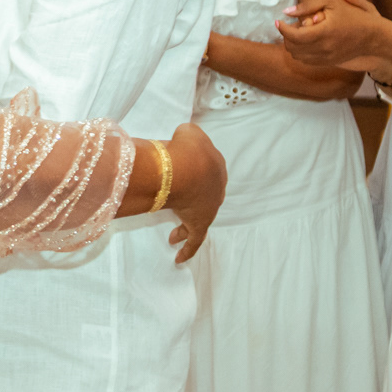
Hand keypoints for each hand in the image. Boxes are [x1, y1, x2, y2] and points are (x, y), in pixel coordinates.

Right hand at [162, 122, 225, 263]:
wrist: (187, 167)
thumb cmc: (186, 149)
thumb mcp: (188, 133)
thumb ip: (188, 137)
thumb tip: (183, 142)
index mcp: (216, 167)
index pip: (207, 171)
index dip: (193, 171)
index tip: (181, 173)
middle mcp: (217, 190)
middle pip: (205, 195)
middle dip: (193, 198)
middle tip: (179, 200)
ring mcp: (209, 208)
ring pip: (199, 218)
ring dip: (186, 225)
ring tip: (174, 234)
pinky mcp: (199, 224)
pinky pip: (194, 240)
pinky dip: (187, 249)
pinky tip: (179, 258)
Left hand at [279, 0, 390, 72]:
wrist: (374, 37)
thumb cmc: (353, 15)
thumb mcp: (331, 2)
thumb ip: (307, 5)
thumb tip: (287, 12)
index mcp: (323, 32)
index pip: (293, 36)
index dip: (282, 29)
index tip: (279, 21)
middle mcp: (323, 48)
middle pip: (292, 47)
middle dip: (286, 36)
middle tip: (288, 26)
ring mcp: (326, 58)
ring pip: (298, 56)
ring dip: (293, 45)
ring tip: (297, 33)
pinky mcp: (329, 63)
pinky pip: (307, 61)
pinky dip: (301, 52)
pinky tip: (305, 42)